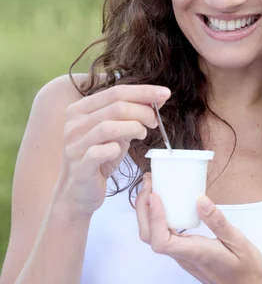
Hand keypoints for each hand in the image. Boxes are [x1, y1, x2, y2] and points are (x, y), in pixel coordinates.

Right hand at [55, 84, 170, 216]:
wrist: (78, 192)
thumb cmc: (99, 159)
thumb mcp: (115, 133)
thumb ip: (130, 116)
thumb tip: (155, 100)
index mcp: (80, 110)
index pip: (115, 91)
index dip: (143, 91)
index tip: (165, 93)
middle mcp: (74, 124)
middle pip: (116, 106)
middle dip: (143, 111)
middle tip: (155, 121)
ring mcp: (74, 145)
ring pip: (108, 127)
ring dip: (133, 128)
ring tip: (143, 134)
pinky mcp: (79, 166)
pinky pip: (100, 152)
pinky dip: (116, 149)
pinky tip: (121, 150)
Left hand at [136, 173, 261, 283]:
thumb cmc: (247, 272)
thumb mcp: (240, 243)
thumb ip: (219, 222)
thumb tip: (200, 200)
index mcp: (195, 253)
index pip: (161, 241)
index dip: (153, 217)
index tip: (155, 195)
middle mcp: (183, 256)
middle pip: (149, 237)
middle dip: (142, 209)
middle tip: (149, 183)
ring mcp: (183, 257)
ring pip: (155, 237)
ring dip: (148, 213)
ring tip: (154, 189)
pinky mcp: (187, 254)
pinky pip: (165, 236)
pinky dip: (158, 218)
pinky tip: (168, 204)